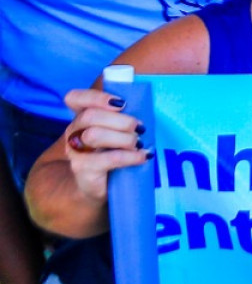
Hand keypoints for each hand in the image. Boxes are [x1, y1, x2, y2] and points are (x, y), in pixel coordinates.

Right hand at [58, 88, 147, 205]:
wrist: (98, 186)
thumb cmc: (112, 153)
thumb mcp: (117, 131)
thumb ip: (122, 117)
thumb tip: (144, 103)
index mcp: (81, 118)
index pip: (75, 99)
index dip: (96, 97)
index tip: (121, 103)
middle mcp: (74, 132)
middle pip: (90, 116)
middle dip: (121, 120)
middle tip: (140, 128)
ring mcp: (75, 151)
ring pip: (94, 135)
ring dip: (124, 138)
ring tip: (139, 143)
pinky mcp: (83, 169)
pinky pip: (108, 159)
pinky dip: (130, 156)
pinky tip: (143, 156)